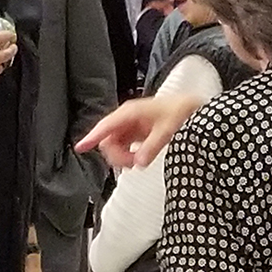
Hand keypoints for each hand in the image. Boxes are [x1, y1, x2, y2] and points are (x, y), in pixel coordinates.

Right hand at [75, 91, 201, 168]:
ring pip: (114, 145)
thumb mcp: (168, 130)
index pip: (106, 126)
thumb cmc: (180, 111)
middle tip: (132, 162)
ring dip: (122, 157)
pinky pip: (123, 147)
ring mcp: (130, 125)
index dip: (92, 137)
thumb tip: (139, 162)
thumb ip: (152, 147)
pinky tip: (138, 158)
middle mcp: (127, 118)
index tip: (80, 147)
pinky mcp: (135, 133)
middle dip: (116, 154)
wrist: (190, 109)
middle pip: (108, 140)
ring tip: (138, 161)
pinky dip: (128, 155)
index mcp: (131, 112)